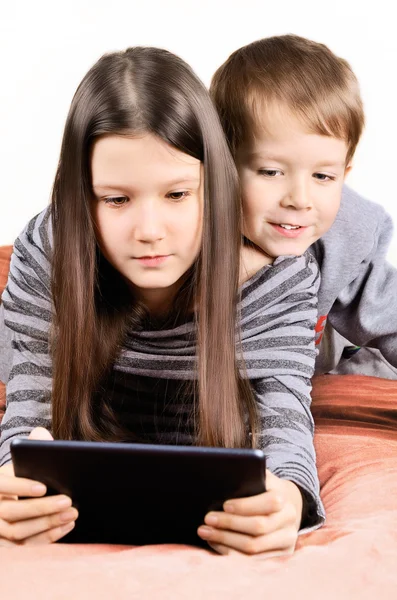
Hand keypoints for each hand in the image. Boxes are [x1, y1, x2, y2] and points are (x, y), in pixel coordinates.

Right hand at [0, 427, 77, 545]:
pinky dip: (46, 538)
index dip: (21, 487)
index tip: (43, 487)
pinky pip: (25, 547)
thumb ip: (34, 446)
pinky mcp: (6, 547)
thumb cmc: (25, 477)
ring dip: (47, 524)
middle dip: (42, 507)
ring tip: (72, 513)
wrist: (14, 501)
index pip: (2, 485)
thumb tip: (41, 433)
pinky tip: (66, 526)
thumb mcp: (25, 462)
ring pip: (18, 532)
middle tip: (68, 501)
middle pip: (12, 512)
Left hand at [197, 470, 302, 556]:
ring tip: (205, 531)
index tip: (225, 505)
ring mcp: (286, 542)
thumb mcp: (261, 479)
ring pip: (254, 547)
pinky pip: (252, 561)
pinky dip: (230, 553)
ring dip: (225, 540)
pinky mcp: (279, 557)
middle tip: (208, 518)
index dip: (245, 505)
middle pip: (258, 527)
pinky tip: (215, 544)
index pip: (269, 503)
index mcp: (284, 499)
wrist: (285, 508)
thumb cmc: (264, 490)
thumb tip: (225, 475)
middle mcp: (289, 521)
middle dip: (229, 524)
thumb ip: (248, 476)